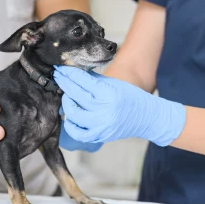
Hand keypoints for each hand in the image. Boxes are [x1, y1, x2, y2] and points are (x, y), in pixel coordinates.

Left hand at [53, 66, 185, 145]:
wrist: (146, 118)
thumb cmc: (130, 97)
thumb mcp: (114, 83)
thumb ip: (93, 79)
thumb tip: (72, 72)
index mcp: (110, 94)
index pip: (83, 81)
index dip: (69, 74)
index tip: (60, 67)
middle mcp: (105, 111)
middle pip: (75, 96)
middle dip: (64, 84)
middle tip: (57, 76)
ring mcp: (101, 126)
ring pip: (73, 114)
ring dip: (66, 103)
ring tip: (66, 95)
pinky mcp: (99, 136)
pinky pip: (77, 133)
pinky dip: (70, 124)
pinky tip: (69, 115)